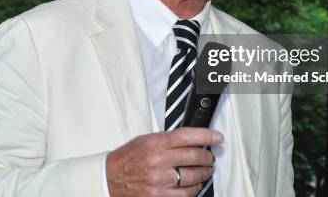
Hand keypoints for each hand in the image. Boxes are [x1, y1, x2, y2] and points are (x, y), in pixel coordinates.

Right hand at [106, 127, 222, 196]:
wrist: (110, 179)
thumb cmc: (127, 159)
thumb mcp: (145, 141)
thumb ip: (167, 140)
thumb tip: (191, 140)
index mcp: (155, 143)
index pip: (187, 136)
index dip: (206, 136)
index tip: (217, 137)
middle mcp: (158, 162)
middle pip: (194, 157)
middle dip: (207, 157)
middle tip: (210, 157)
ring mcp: (159, 181)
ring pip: (193, 177)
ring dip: (204, 173)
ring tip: (205, 170)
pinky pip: (186, 194)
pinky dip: (194, 189)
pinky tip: (194, 184)